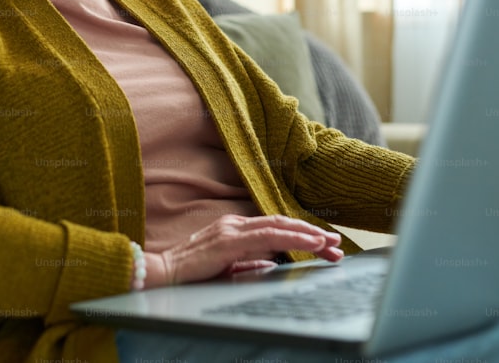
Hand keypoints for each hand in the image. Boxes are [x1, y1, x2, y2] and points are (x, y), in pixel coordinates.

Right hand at [142, 214, 343, 288]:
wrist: (161, 274)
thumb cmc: (190, 274)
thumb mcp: (226, 269)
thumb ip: (248, 264)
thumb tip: (270, 263)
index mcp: (235, 231)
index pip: (275, 229)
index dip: (301, 234)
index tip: (324, 245)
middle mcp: (235, 225)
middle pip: (282, 224)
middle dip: (311, 234)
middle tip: (336, 244)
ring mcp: (232, 230)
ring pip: (279, 227)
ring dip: (308, 235)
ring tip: (329, 243)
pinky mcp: (229, 241)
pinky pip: (268, 237)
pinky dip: (293, 238)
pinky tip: (310, 243)